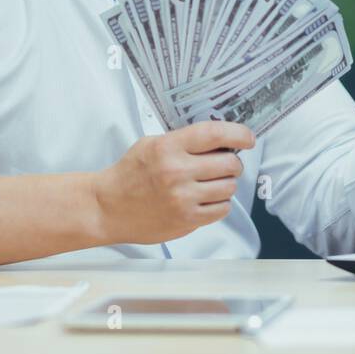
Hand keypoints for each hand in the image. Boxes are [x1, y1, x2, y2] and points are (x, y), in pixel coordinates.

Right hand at [95, 121, 254, 244]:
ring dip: (226, 184)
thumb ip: (183, 141)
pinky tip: (206, 199)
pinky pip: (221, 210)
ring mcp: (183, 198)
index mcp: (168, 147)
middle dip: (233, 163)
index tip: (247, 138)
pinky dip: (219, 203)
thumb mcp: (151, 144)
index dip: (238, 133)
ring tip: (212, 183)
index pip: (214, 134)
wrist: (107, 207)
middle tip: (226, 163)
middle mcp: (177, 172)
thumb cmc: (129, 174)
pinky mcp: (186, 220)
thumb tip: (220, 139)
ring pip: (228, 187)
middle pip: (229, 163)